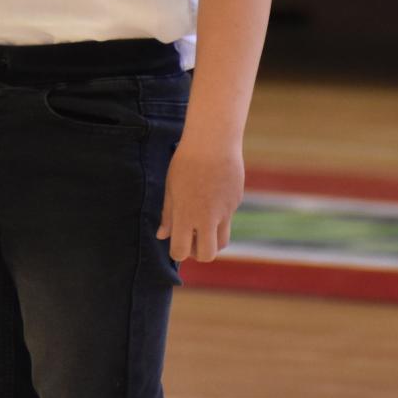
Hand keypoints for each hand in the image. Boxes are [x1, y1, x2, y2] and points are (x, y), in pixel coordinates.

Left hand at [156, 137, 243, 263]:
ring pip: (223, 242)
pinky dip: (220, 216)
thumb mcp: (171, 188)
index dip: (178, 252)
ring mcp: (225, 212)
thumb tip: (163, 235)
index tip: (176, 243)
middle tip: (192, 240)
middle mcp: (207, 218)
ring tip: (203, 226)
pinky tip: (213, 195)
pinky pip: (228, 218)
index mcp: (185, 215)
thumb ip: (168, 215)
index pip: (180, 252)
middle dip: (198, 253)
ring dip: (212, 240)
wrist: (213, 142)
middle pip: (207, 255)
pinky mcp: (235, 203)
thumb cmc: (186, 163)